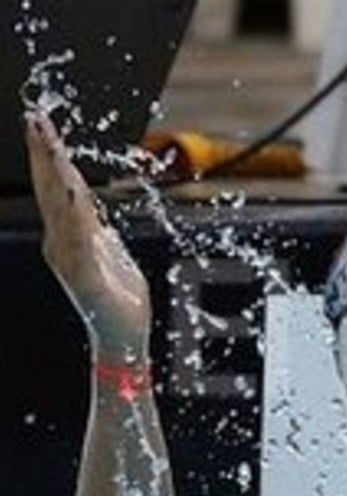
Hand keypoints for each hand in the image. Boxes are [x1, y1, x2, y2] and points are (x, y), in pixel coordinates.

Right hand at [26, 112, 151, 362]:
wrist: (123, 338)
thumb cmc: (119, 297)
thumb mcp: (109, 250)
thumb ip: (95, 226)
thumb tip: (86, 200)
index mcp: (68, 236)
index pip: (57, 188)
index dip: (49, 157)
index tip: (41, 125)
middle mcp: (61, 243)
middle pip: (51, 190)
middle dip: (43, 154)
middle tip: (35, 119)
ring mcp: (69, 258)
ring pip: (60, 206)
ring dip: (53, 172)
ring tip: (46, 142)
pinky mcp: (85, 274)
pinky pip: (79, 237)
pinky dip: (73, 212)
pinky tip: (70, 189)